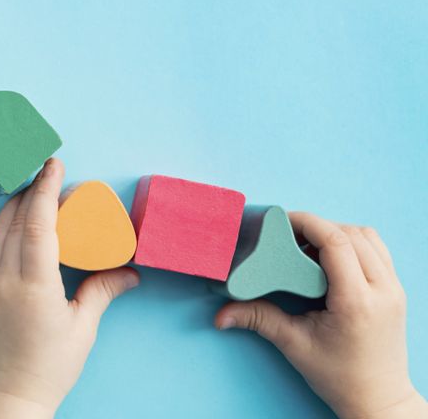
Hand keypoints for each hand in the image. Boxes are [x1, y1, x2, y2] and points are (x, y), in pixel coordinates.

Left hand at [0, 158, 139, 417]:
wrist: (11, 396)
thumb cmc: (50, 367)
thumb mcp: (83, 329)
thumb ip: (102, 292)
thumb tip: (129, 272)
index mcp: (33, 286)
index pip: (36, 224)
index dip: (46, 190)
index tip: (54, 165)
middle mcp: (6, 279)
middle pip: (15, 220)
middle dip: (34, 191)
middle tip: (52, 173)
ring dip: (15, 205)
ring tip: (34, 189)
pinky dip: (5, 225)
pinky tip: (18, 222)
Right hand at [215, 212, 427, 417]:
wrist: (377, 398)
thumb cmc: (339, 376)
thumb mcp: (294, 345)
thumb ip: (258, 319)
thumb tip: (221, 314)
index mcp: (357, 301)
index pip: (337, 242)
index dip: (308, 223)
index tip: (282, 220)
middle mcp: (383, 290)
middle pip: (352, 234)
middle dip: (318, 226)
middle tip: (288, 235)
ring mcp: (394, 289)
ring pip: (368, 237)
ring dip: (337, 232)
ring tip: (309, 246)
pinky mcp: (396, 290)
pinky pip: (378, 250)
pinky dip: (353, 243)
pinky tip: (330, 257)